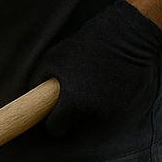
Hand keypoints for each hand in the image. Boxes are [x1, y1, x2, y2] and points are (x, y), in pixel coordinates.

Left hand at [36, 0, 161, 138]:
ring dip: (92, 106)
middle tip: (77, 93)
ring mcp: (113, 110)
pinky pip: (113, 110)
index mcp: (73, 102)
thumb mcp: (55, 57)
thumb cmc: (89, 43)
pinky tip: (110, 83)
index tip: (56, 114)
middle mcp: (93, 111)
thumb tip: (32, 96)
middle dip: (73, 113)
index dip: (53, 122)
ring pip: (94, 118)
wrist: (129, 33)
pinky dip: (110, 100)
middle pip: (75, 125)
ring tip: (96, 83)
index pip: (55, 128)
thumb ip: (39, 80)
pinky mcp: (129, 105)